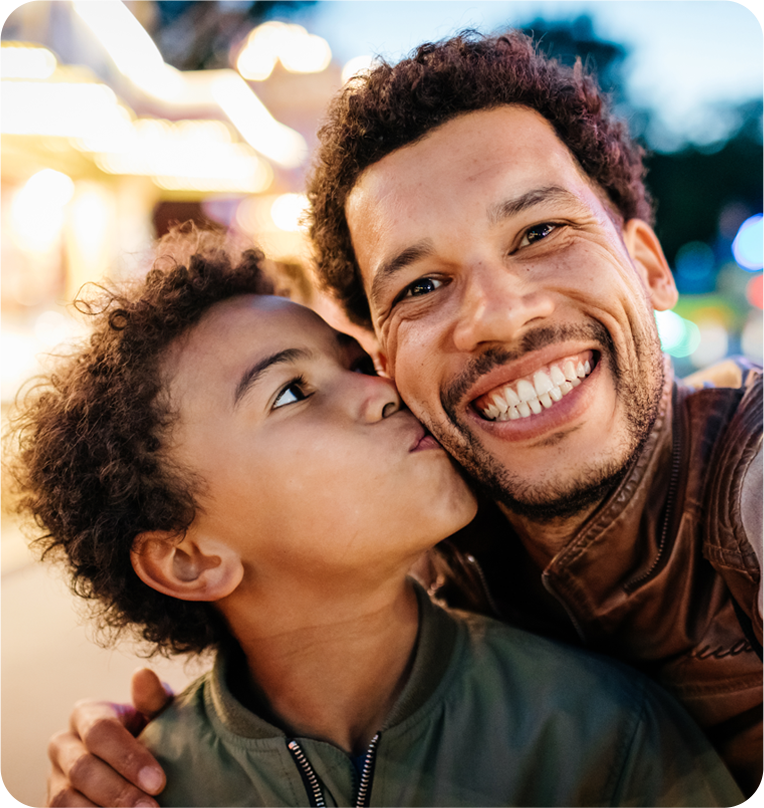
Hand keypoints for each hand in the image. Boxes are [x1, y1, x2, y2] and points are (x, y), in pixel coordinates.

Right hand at [47, 668, 172, 807]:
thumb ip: (152, 698)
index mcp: (86, 714)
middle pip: (82, 769)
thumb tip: (142, 674)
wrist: (142, 761)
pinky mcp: (53, 804)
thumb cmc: (152, 729)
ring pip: (65, 800)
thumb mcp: (157, 713)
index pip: (101, 732)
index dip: (129, 758)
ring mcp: (54, 777)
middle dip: (119, 792)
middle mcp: (63, 744)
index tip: (159, 781)